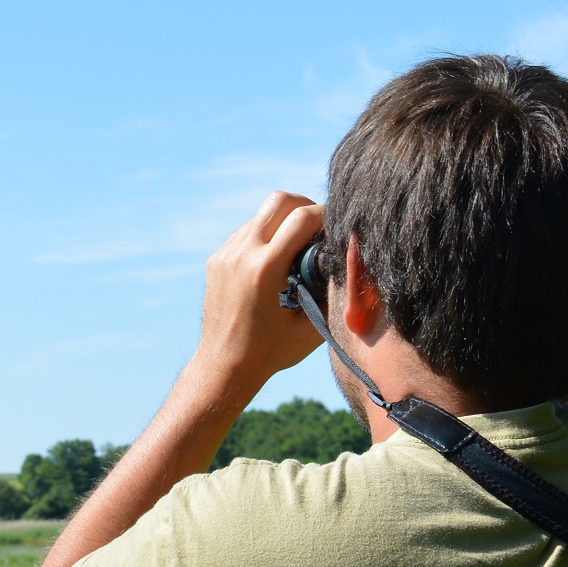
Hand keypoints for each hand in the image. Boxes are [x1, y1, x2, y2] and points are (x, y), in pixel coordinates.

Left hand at [193, 192, 326, 398]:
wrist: (224, 366)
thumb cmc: (272, 352)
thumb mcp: (312, 326)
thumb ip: (332, 291)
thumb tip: (351, 261)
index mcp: (265, 269)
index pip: (303, 217)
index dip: (329, 214)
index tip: (341, 224)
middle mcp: (241, 255)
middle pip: (280, 200)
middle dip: (306, 205)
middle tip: (321, 226)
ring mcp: (225, 255)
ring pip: (261, 213)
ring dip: (285, 220)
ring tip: (300, 244)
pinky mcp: (216, 260)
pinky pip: (246, 231)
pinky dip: (266, 235)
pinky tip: (277, 257)